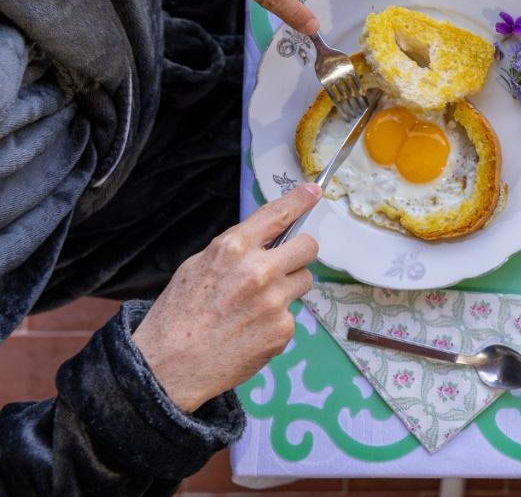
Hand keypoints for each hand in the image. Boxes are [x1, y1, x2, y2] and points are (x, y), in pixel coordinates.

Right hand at [131, 185, 321, 411]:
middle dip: (298, 253)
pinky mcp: (283, 329)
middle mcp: (259, 270)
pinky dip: (276, 321)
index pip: (277, 214)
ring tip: (257, 305)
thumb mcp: (197, 267)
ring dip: (288, 288)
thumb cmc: (177, 315)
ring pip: (304, 281)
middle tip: (283, 265)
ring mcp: (275, 301)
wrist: (167, 366)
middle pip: (308, 246)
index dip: (300, 200)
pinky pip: (291, 315)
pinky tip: (251, 332)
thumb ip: (234, 250)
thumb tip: (264, 240)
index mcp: (233, 248)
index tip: (315, 191)